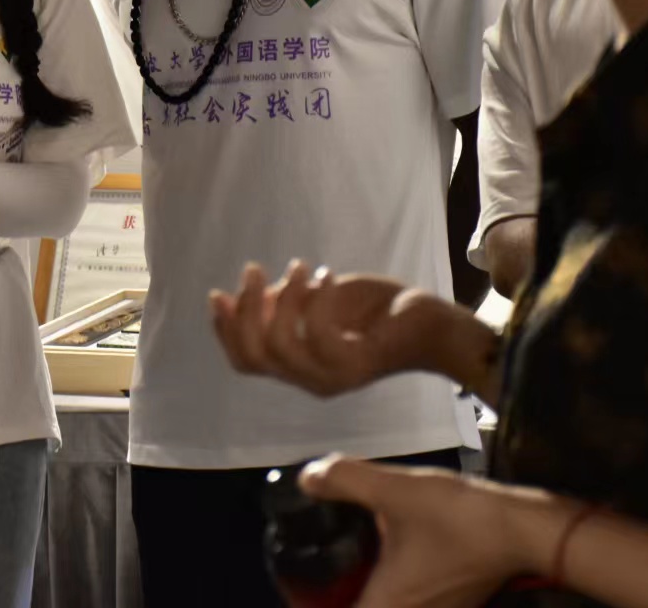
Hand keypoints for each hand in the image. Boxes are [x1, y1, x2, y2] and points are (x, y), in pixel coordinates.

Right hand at [210, 262, 465, 396]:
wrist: (429, 323)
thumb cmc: (375, 310)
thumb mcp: (318, 300)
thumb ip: (282, 304)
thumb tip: (236, 298)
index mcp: (298, 368)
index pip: (245, 362)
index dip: (225, 331)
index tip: (218, 294)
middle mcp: (309, 380)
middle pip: (254, 355)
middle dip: (245, 309)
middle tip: (254, 270)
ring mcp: (331, 377)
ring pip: (280, 343)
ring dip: (283, 298)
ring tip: (301, 267)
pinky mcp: (354, 365)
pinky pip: (318, 331)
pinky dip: (317, 298)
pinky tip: (327, 276)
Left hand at [296, 457, 542, 607]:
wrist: (521, 530)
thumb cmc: (458, 518)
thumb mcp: (394, 490)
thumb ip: (346, 480)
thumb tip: (308, 477)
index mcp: (386, 605)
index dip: (313, 605)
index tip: (302, 586)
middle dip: (336, 598)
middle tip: (319, 572)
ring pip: (385, 607)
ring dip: (364, 592)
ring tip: (347, 563)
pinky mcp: (451, 603)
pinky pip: (408, 603)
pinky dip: (391, 587)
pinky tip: (389, 555)